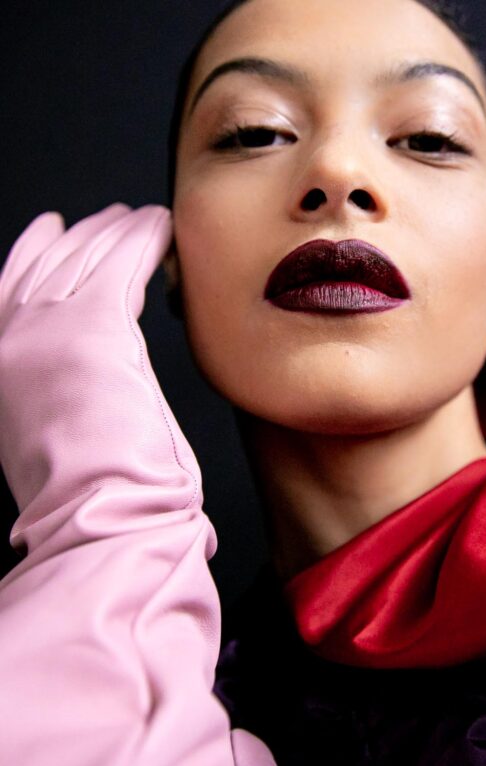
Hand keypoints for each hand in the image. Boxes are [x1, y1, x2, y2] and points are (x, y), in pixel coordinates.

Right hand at [0, 204, 204, 556]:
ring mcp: (47, 331)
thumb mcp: (59, 439)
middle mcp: (12, 342)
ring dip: (116, 233)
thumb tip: (99, 382)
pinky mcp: (93, 326)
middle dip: (82, 237)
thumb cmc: (93, 501)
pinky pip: (121, 263)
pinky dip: (142, 240)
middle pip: (49, 267)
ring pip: (86, 260)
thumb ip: (68, 396)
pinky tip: (159, 226)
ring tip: (140, 219)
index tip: (51, 228)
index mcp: (2, 370)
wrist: (98, 517)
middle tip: (110, 218)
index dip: (34, 252)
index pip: (13, 291)